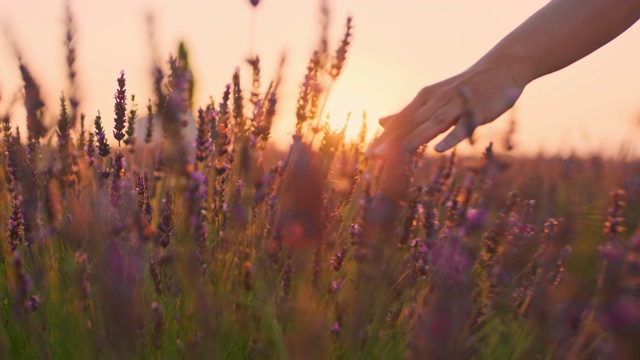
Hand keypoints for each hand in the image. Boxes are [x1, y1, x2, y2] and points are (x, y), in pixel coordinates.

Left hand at [369, 62, 524, 154]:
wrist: (501, 67)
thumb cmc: (464, 88)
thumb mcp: (433, 98)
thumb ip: (409, 113)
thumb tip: (381, 122)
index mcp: (425, 99)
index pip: (401, 121)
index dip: (385, 138)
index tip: (368, 154)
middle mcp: (437, 100)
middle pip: (411, 123)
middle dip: (392, 140)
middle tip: (372, 156)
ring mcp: (456, 105)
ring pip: (432, 124)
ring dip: (414, 138)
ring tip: (397, 153)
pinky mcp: (476, 111)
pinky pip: (462, 127)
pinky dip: (451, 137)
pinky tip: (439, 149)